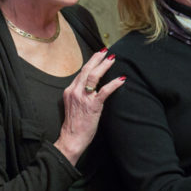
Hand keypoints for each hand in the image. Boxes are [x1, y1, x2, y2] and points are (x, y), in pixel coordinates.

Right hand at [55, 49, 125, 163]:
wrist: (71, 138)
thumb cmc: (74, 124)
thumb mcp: (73, 105)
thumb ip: (79, 94)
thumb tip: (91, 88)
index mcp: (70, 90)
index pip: (81, 73)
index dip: (91, 63)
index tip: (98, 56)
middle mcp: (75, 91)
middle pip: (86, 70)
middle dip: (97, 59)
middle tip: (105, 51)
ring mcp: (83, 98)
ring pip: (93, 76)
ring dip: (104, 66)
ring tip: (112, 59)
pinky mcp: (92, 106)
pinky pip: (104, 91)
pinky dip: (114, 83)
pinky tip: (121, 79)